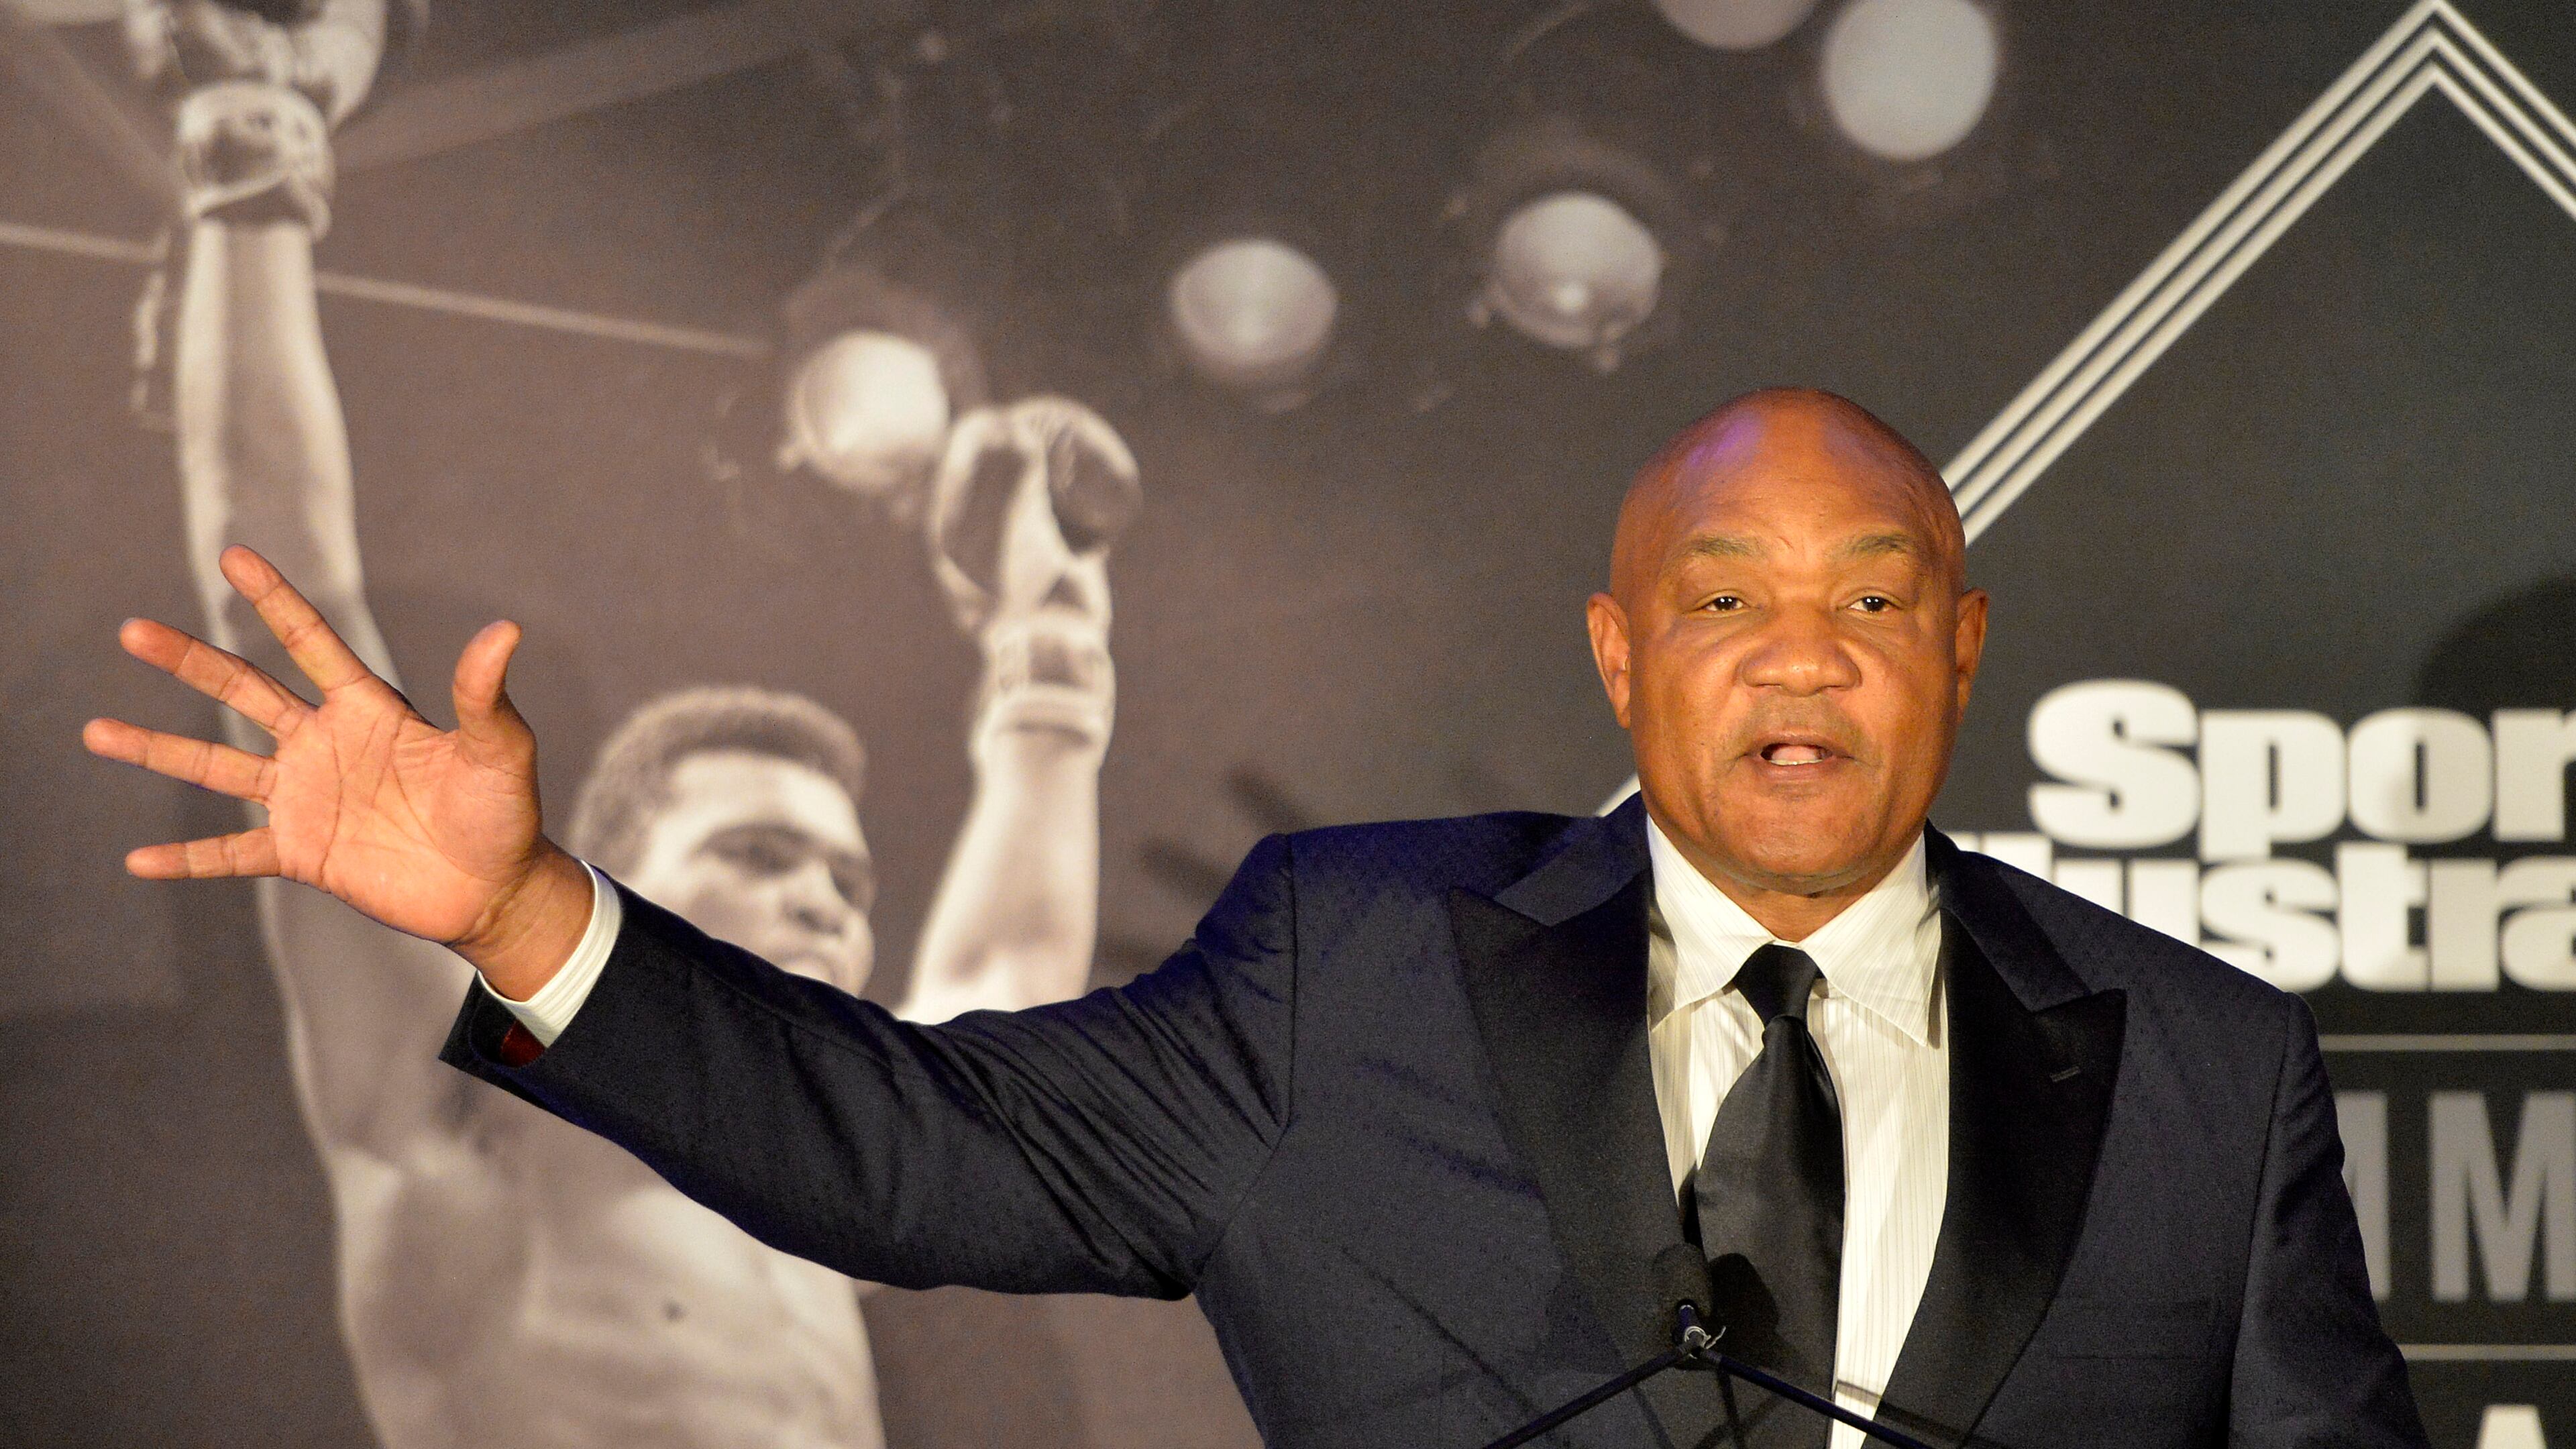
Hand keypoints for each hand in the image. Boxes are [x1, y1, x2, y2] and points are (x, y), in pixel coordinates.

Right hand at [85, 546, 590, 996]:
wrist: (495, 889)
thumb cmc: (503, 813)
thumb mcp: (499, 750)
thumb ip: (484, 695)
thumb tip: (506, 630)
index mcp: (369, 709)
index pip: (311, 642)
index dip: (274, 600)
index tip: (234, 557)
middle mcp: (325, 745)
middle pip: (245, 691)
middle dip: (189, 661)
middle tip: (130, 630)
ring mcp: (306, 799)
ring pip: (216, 767)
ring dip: (157, 750)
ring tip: (95, 731)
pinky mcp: (301, 853)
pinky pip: (230, 855)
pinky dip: (186, 860)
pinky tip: (137, 862)